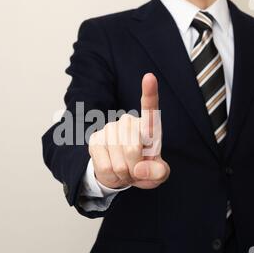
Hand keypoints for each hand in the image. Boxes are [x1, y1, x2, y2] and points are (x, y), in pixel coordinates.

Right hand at [88, 73, 169, 189]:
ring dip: (124, 173)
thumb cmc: (143, 169)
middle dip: (136, 167)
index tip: (149, 77)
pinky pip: (105, 166)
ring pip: (119, 161)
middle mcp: (128, 122)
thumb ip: (158, 172)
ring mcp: (110, 129)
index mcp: (148, 126)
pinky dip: (112, 176)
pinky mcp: (95, 140)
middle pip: (133, 149)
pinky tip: (113, 170)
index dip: (149, 93)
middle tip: (136, 169)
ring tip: (125, 170)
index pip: (149, 108)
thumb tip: (140, 169)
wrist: (120, 174)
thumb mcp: (158, 174)